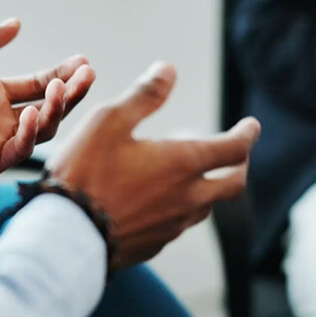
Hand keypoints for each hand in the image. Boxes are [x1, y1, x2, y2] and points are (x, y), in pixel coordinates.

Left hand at [0, 18, 94, 182]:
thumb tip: (16, 23)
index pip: (37, 84)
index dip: (61, 74)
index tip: (82, 61)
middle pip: (48, 108)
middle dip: (70, 91)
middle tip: (86, 73)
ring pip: (39, 130)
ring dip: (54, 110)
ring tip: (60, 88)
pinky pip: (15, 152)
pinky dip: (27, 136)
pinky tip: (30, 115)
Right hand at [47, 62, 260, 269]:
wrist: (64, 234)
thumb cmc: (84, 173)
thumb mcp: (108, 122)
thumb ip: (143, 96)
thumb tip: (167, 70)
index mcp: (182, 163)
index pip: (234, 148)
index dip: (247, 134)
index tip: (251, 126)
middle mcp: (187, 198)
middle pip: (233, 184)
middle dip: (240, 165)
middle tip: (236, 156)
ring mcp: (171, 226)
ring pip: (205, 207)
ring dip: (208, 189)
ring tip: (193, 177)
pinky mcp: (152, 246)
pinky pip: (176, 227)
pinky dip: (179, 211)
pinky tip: (160, 206)